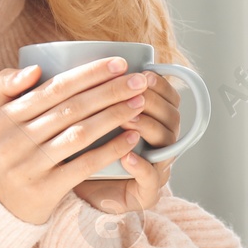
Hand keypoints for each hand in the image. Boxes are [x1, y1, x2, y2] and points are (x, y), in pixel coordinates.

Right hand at [0, 56, 153, 224]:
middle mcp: (13, 140)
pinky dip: (110, 150)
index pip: (54, 88)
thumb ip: (6, 86)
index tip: (120, 63)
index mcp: (1, 117)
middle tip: (140, 81)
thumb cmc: (0, 151)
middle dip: (110, 91)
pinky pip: (84, 166)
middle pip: (71, 108)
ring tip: (139, 103)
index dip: (90, 74)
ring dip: (114, 116)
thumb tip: (37, 68)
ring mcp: (29, 166)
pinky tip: (131, 137)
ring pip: (80, 134)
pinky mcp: (45, 190)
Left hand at [76, 70, 181, 215]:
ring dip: (147, 128)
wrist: (76, 190)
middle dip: (152, 103)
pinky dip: (142, 166)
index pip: (170, 98)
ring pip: (166, 145)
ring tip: (127, 120)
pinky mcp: (146, 193)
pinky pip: (152, 180)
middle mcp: (162, 144)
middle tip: (132, 94)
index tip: (143, 72)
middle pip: (172, 118)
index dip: (161, 84)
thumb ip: (94, 92)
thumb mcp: (90, 115)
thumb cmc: (84, 148)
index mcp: (155, 121)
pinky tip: (128, 156)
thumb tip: (79, 54)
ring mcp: (157, 169)